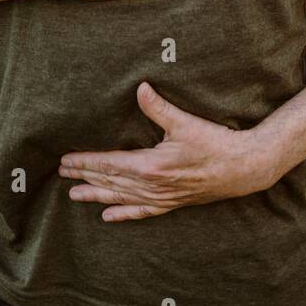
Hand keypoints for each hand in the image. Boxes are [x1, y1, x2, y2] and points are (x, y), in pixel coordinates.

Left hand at [58, 81, 271, 219]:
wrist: (243, 168)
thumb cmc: (215, 144)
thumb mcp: (185, 122)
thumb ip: (159, 107)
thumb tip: (141, 88)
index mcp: (151, 166)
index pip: (109, 164)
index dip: (86, 162)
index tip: (66, 161)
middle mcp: (152, 186)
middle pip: (110, 182)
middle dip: (85, 178)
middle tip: (62, 175)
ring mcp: (161, 198)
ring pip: (121, 198)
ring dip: (97, 196)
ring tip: (75, 196)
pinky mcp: (172, 203)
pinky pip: (142, 211)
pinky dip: (123, 213)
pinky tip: (108, 216)